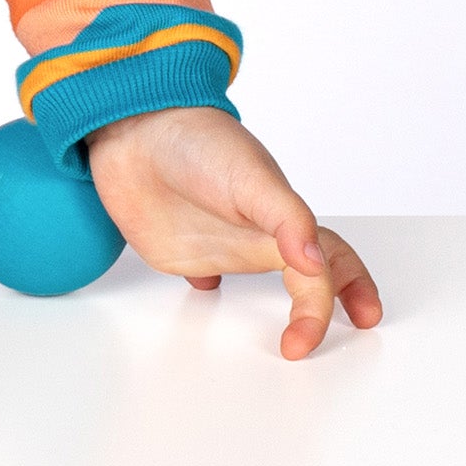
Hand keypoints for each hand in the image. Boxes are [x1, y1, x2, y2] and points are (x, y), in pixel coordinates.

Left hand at [86, 105, 382, 359]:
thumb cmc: (197, 141)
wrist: (131, 126)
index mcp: (280, 221)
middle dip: (326, 306)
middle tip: (333, 336)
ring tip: (288, 328)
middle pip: (306, 275)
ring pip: (258, 277)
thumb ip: (286, 219)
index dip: (331, 304)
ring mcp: (217, 242)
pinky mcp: (179, 247)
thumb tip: (315, 265)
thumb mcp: (250, 178)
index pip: (323, 270)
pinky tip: (208, 291)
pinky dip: (212, 286)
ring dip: (278, 303)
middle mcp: (254, 235)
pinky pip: (204, 272)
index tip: (309, 339)